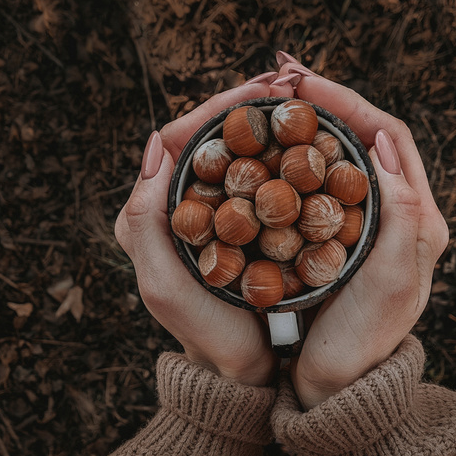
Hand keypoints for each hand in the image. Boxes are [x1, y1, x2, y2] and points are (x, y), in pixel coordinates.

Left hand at [115, 79, 295, 386]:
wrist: (240, 368)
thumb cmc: (201, 330)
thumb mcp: (162, 283)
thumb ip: (145, 219)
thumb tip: (158, 143)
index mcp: (158, 210)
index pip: (183, 139)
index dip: (220, 108)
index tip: (261, 89)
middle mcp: (187, 205)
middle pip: (215, 139)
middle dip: (250, 107)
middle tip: (292, 86)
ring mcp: (221, 215)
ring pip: (242, 155)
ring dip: (270, 125)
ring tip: (304, 105)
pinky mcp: (249, 227)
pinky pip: (265, 181)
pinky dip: (285, 157)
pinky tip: (310, 146)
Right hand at [275, 55, 448, 407]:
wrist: (337, 385)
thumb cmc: (364, 339)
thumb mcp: (392, 280)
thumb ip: (403, 213)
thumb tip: (384, 143)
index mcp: (418, 218)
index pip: (389, 137)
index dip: (349, 103)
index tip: (304, 84)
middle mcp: (394, 215)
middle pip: (364, 139)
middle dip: (325, 103)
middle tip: (279, 79)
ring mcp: (361, 227)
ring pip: (337, 158)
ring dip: (307, 126)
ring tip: (268, 104)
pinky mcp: (333, 241)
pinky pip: (315, 186)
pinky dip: (292, 160)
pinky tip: (264, 151)